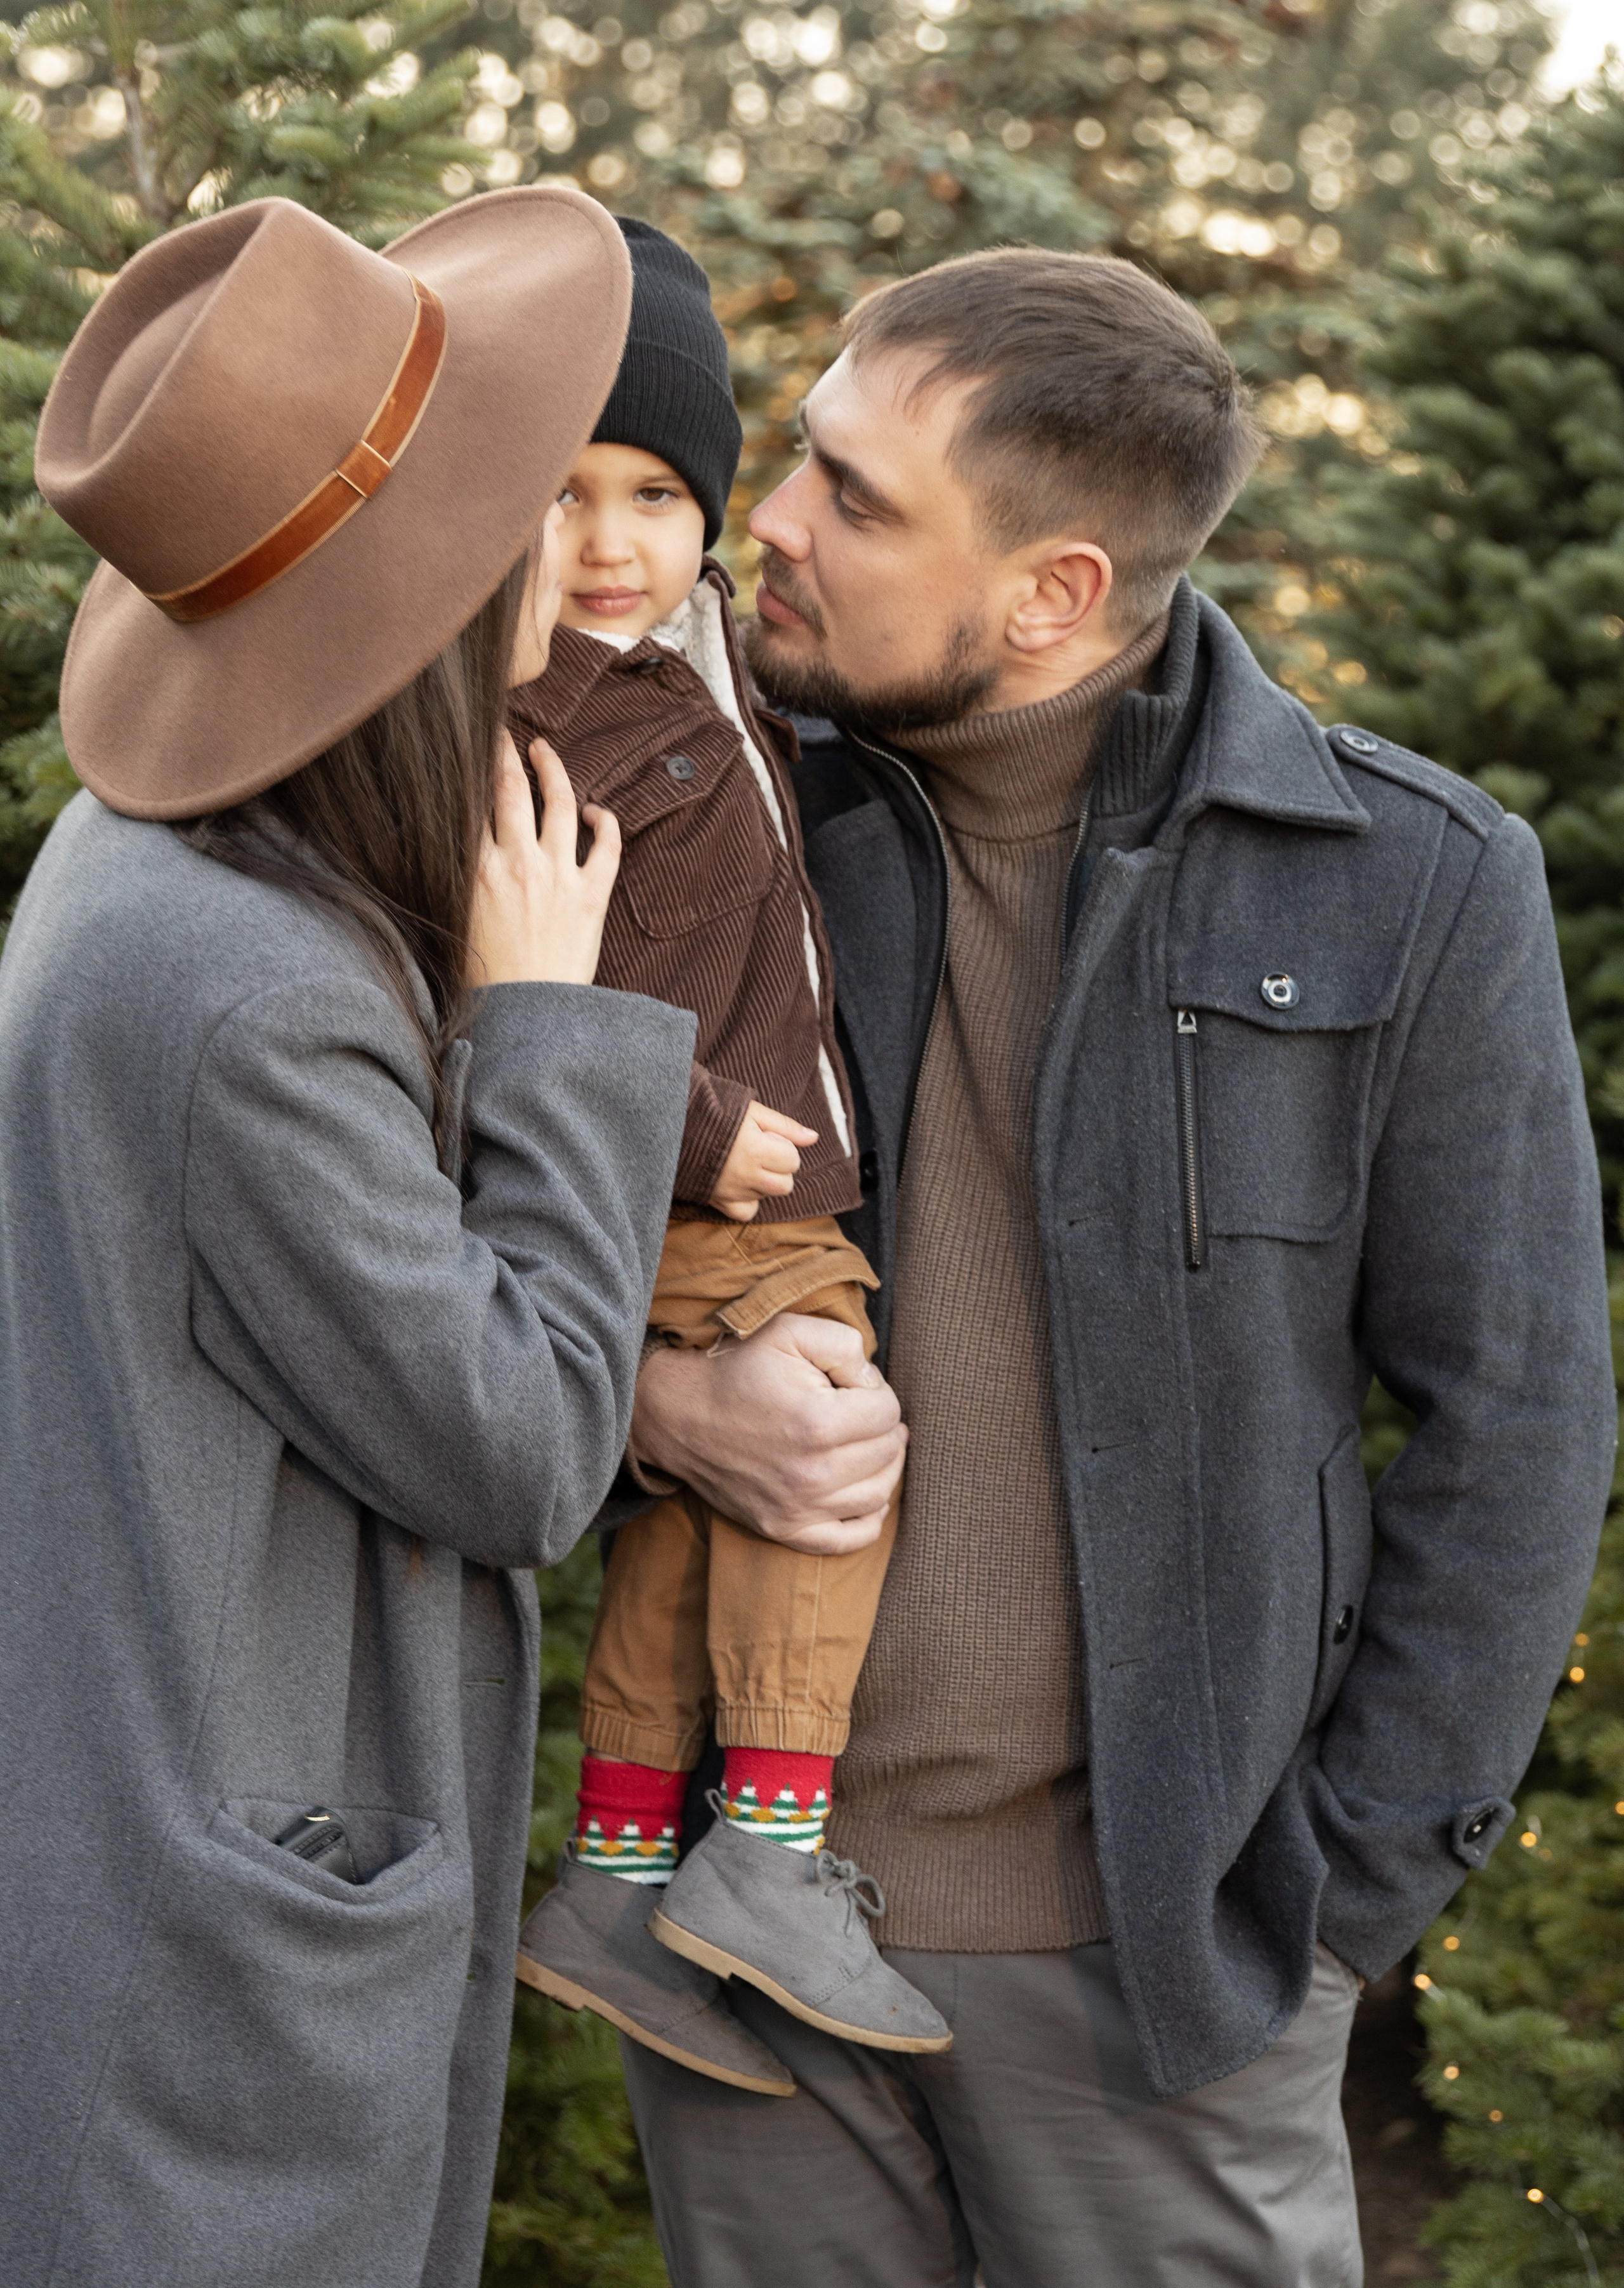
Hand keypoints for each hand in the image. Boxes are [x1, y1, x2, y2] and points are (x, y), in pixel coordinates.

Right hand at [467, 734, 618, 986]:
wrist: (528, 1020)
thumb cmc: (486, 979)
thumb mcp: (455, 922)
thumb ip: (455, 880)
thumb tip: (445, 850)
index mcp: (475, 871)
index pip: (472, 802)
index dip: (472, 769)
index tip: (471, 749)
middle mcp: (516, 863)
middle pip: (511, 788)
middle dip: (505, 753)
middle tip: (503, 734)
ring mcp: (557, 875)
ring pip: (559, 803)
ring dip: (552, 770)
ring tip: (544, 751)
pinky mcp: (592, 894)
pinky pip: (607, 844)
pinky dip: (605, 820)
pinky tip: (597, 810)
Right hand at [630, 1311, 906, 1554]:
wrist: (678, 1414)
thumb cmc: (736, 1369)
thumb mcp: (788, 1331)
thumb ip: (845, 1343)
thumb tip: (874, 1380)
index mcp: (818, 1423)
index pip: (888, 1412)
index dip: (877, 1391)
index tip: (852, 1385)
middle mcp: (812, 1473)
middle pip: (887, 1453)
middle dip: (883, 1426)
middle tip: (861, 1411)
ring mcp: (798, 1508)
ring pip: (877, 1495)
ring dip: (883, 1467)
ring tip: (868, 1444)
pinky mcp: (783, 1528)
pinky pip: (850, 1539)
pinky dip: (869, 1518)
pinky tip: (864, 1491)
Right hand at [710, 1100, 819, 1220]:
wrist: (673, 1124)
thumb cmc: (716, 1112)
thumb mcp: (753, 1111)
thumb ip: (785, 1126)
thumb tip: (814, 1138)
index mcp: (756, 1150)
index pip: (792, 1160)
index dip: (784, 1147)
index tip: (766, 1137)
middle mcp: (745, 1175)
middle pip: (785, 1184)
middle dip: (779, 1167)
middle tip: (760, 1151)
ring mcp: (731, 1191)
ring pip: (767, 1197)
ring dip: (764, 1182)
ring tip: (745, 1163)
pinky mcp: (718, 1200)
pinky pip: (746, 1213)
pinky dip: (748, 1201)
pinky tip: (741, 1184)